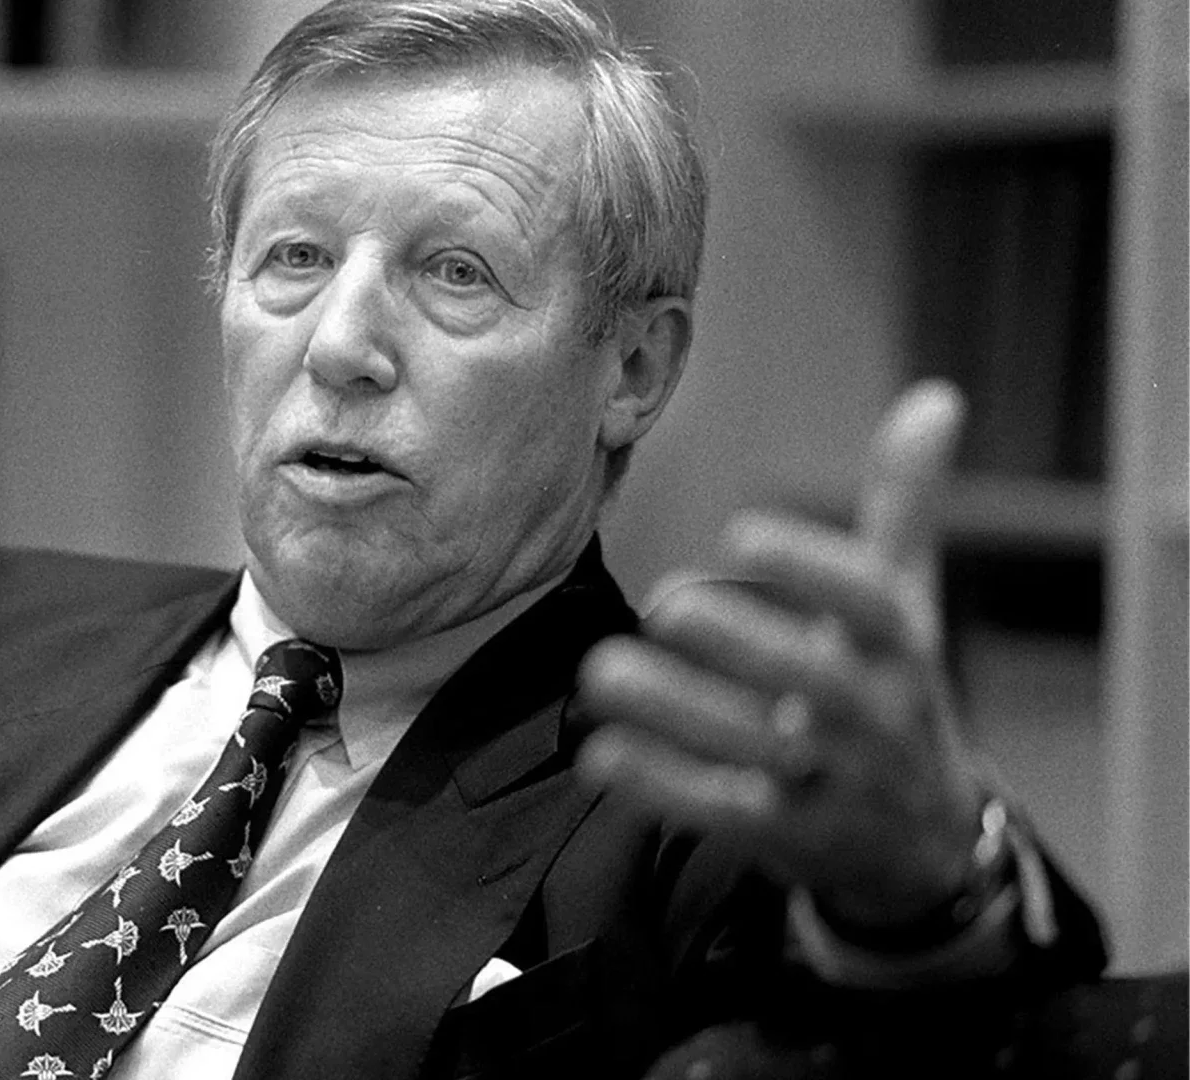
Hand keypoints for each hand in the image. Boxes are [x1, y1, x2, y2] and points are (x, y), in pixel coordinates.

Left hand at [577, 380, 985, 928]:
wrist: (920, 842)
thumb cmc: (893, 690)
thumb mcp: (908, 603)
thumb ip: (903, 506)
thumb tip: (934, 395)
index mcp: (900, 648)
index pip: (870, 604)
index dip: (812, 568)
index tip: (741, 531)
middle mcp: (873, 717)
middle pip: (815, 684)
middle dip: (742, 646)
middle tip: (663, 605)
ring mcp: (831, 783)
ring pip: (757, 752)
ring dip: (676, 715)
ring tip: (599, 674)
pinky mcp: (783, 837)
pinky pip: (720, 815)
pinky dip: (658, 787)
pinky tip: (597, 754)